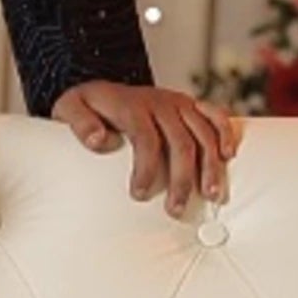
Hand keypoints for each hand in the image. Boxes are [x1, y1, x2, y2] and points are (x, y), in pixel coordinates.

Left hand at [51, 80, 237, 220]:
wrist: (100, 88)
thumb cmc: (86, 107)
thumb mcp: (69, 108)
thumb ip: (80, 123)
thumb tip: (98, 141)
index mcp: (131, 105)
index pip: (145, 138)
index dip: (146, 168)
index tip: (140, 195)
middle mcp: (159, 102)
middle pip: (180, 141)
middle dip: (182, 178)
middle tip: (175, 210)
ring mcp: (178, 102)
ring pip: (203, 133)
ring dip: (210, 165)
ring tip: (212, 196)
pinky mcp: (190, 104)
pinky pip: (215, 115)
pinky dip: (225, 133)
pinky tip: (229, 156)